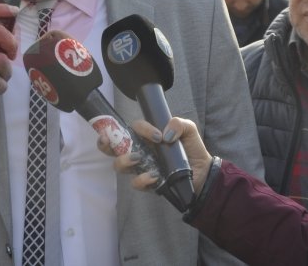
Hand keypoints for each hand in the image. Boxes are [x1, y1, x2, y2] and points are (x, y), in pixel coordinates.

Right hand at [98, 117, 212, 194]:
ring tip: (137, 159)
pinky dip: (141, 179)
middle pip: (112, 146)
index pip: (133, 128)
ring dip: (123, 161)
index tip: (157, 135)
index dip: (141, 129)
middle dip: (104, 142)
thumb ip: (179, 124)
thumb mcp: (188, 130)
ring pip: (118, 165)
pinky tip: (154, 176)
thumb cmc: (192, 149)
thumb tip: (165, 133)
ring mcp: (141, 167)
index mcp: (146, 136)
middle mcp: (138, 150)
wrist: (203, 173)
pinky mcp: (147, 183)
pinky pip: (135, 183)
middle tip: (107, 140)